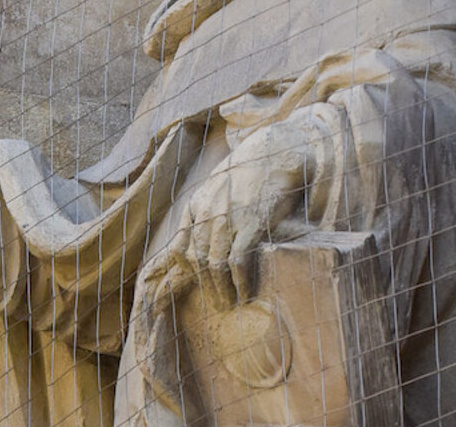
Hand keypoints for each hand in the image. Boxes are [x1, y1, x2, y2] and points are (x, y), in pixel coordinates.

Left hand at [167, 131, 312, 306]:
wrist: (276, 153)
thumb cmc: (250, 174)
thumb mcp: (217, 189)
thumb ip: (205, 212)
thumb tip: (199, 242)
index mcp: (196, 205)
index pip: (178, 248)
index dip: (179, 274)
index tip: (183, 292)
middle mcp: (207, 212)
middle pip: (196, 260)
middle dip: (204, 287)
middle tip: (215, 303)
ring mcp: (228, 218)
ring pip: (214, 264)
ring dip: (221, 289)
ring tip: (229, 303)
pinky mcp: (250, 223)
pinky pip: (237, 260)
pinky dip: (239, 282)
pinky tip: (244, 293)